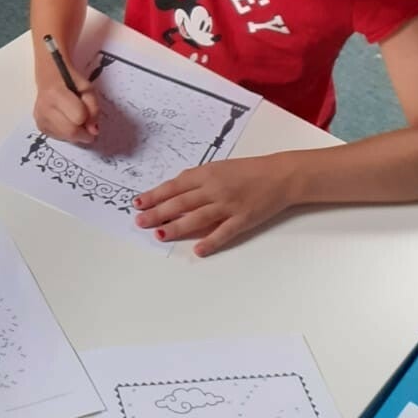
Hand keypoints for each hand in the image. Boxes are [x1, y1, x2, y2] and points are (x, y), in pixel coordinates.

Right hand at [33, 76, 99, 145]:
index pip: (79, 117)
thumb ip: (94, 109)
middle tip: (89, 127)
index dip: (89, 117)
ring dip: (76, 134)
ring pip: (65, 137)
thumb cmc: (70, 80)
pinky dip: (67, 134)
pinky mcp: (39, 125)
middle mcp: (45, 107)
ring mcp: (40, 118)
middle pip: (70, 131)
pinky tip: (67, 122)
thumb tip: (93, 131)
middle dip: (84, 133)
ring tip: (76, 121)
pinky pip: (59, 137)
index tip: (90, 114)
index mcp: (56, 93)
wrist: (49, 76)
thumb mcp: (87, 88)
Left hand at [133, 153, 300, 256]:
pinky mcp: (243, 219)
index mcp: (207, 174)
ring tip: (160, 234)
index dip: (154, 195)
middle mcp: (215, 189)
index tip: (137, 203)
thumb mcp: (218, 168)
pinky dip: (210, 241)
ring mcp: (229, 205)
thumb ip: (196, 180)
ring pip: (197, 218)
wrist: (279, 175)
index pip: (174, 186)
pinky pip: (224, 232)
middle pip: (181, 202)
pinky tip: (198, 250)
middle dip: (157, 212)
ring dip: (177, 227)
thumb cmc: (247, 170)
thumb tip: (173, 192)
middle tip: (140, 222)